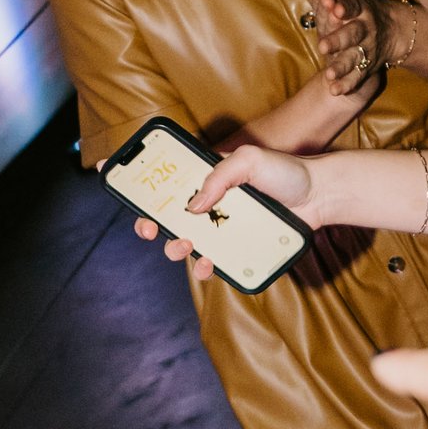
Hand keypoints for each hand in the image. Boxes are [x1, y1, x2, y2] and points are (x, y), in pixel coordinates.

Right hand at [136, 138, 325, 282]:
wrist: (320, 197)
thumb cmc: (286, 172)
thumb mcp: (250, 160)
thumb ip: (219, 177)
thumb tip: (194, 206)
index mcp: (204, 176)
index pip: (163, 175)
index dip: (133, 176)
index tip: (107, 173)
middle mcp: (208, 202)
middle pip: (164, 214)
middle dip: (147, 222)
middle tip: (148, 228)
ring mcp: (221, 226)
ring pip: (183, 241)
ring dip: (174, 247)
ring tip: (185, 245)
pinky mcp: (236, 247)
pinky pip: (211, 261)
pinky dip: (204, 267)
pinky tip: (208, 264)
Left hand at [287, 0, 386, 96]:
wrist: (391, 30)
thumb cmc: (357, 4)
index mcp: (361, 6)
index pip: (355, 4)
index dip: (347, 6)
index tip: (337, 8)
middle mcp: (366, 28)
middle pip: (353, 34)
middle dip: (339, 40)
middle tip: (323, 46)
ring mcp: (367, 49)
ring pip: (355, 58)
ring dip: (342, 66)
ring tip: (329, 74)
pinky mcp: (366, 66)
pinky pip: (357, 77)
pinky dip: (347, 84)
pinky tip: (334, 90)